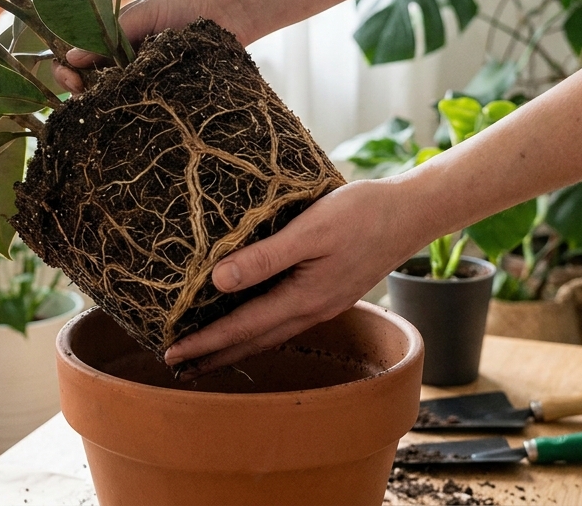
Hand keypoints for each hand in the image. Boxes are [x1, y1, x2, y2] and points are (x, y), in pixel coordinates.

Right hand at [52, 0, 249, 93]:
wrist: (229, 8)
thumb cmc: (183, 2)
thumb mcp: (140, 14)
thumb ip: (107, 36)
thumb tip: (70, 57)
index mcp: (114, 41)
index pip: (77, 60)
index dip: (67, 71)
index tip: (69, 77)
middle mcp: (126, 63)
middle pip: (91, 86)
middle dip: (80, 92)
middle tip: (82, 94)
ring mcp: (146, 80)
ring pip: (115, 100)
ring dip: (105, 104)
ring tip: (105, 103)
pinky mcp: (168, 92)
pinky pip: (145, 106)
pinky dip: (133, 109)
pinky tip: (132, 109)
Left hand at [161, 177, 427, 377]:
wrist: (410, 213)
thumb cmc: (361, 214)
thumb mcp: (310, 229)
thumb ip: (264, 257)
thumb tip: (217, 281)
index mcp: (303, 298)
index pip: (241, 328)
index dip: (204, 342)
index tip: (171, 353)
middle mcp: (312, 310)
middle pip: (253, 341)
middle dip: (214, 355)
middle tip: (176, 366)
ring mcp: (323, 305)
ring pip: (269, 334)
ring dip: (235, 346)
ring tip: (205, 355)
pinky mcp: (329, 293)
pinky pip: (284, 321)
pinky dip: (258, 329)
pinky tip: (250, 324)